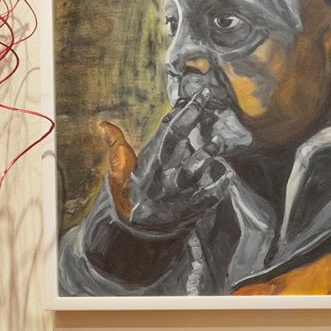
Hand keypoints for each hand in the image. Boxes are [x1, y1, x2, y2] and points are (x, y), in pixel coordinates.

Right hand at [104, 84, 250, 233]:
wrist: (134, 234)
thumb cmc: (129, 196)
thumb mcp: (118, 173)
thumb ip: (117, 147)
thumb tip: (103, 124)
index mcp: (146, 164)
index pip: (164, 133)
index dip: (180, 113)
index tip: (194, 96)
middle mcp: (160, 177)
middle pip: (176, 143)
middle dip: (190, 118)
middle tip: (206, 98)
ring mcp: (175, 195)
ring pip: (190, 173)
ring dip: (204, 156)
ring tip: (217, 141)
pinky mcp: (188, 211)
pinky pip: (204, 200)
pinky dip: (216, 188)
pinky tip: (227, 175)